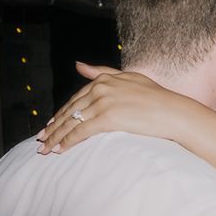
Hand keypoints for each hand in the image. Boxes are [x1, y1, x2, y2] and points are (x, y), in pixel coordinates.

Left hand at [36, 62, 185, 153]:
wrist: (173, 112)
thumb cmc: (158, 98)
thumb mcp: (129, 78)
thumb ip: (103, 72)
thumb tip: (79, 65)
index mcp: (105, 79)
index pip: (77, 98)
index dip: (63, 112)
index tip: (53, 124)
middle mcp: (100, 89)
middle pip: (70, 110)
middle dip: (54, 126)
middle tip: (42, 139)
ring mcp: (103, 103)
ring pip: (72, 122)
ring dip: (56, 136)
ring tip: (45, 148)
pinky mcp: (107, 118)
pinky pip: (81, 132)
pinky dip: (68, 141)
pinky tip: (60, 150)